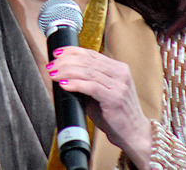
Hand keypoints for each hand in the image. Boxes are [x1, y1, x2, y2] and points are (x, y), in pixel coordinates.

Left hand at [47, 47, 150, 168]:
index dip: (72, 51)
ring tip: (53, 74)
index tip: (57, 53)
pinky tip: (64, 85)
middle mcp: (120, 73)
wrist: (133, 133)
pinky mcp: (115, 98)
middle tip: (51, 65)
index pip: (91, 53)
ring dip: (66, 71)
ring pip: (88, 71)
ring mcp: (119, 85)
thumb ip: (88, 81)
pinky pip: (91, 87)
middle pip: (87, 61)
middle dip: (65, 61)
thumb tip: (62, 73)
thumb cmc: (115, 114)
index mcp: (118, 68)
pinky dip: (76, 84)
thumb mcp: (101, 92)